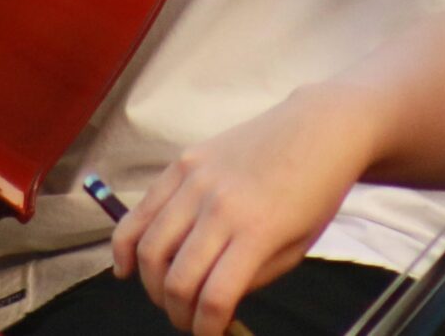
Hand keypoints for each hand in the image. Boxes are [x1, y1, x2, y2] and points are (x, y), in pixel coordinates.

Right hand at [113, 86, 376, 335]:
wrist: (317, 129)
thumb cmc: (314, 192)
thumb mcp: (295, 248)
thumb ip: (251, 278)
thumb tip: (211, 304)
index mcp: (258, 231)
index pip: (214, 298)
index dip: (205, 330)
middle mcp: (221, 205)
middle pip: (176, 279)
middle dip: (177, 313)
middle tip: (187, 319)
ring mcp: (197, 180)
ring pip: (150, 248)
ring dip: (152, 285)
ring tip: (165, 294)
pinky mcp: (183, 162)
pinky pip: (141, 210)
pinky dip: (126, 244)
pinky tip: (127, 266)